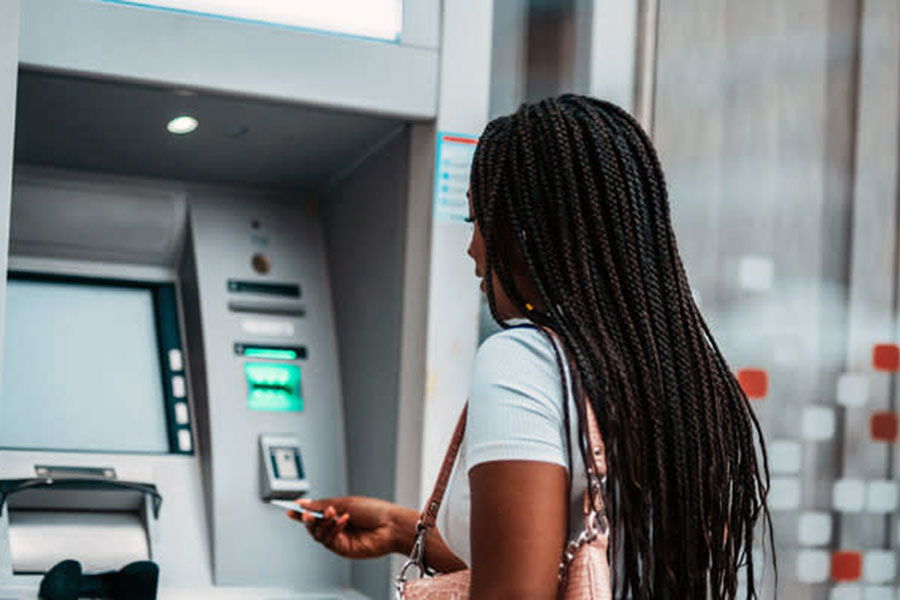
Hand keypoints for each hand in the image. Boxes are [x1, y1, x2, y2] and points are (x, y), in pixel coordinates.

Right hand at [287, 496, 416, 558]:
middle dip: (309, 519)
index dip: (302, 512)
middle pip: (314, 526)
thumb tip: (302, 503)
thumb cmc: (374, 511)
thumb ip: (322, 505)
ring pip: (319, 534)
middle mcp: (336, 526)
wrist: (391, 525)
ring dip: (322, 523)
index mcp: (337, 512)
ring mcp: (339, 538)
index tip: (290, 509)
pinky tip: (343, 520)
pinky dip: (333, 528)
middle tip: (306, 514)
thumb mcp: (345, 503)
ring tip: (331, 514)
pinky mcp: (343, 549)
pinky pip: (329, 540)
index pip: (315, 513)